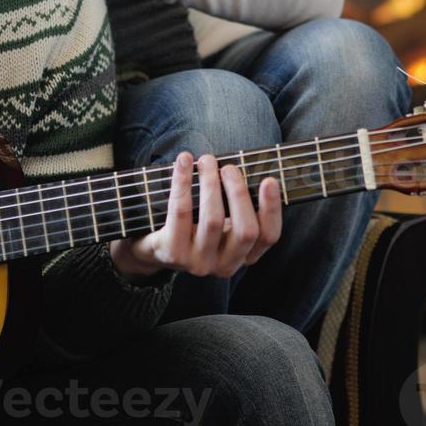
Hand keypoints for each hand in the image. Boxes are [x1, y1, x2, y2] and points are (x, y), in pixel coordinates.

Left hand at [109, 152, 282, 281]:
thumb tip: (247, 166)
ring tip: (207, 160)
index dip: (272, 209)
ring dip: (211, 184)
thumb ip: (238, 202)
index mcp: (244, 255)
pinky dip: (183, 182)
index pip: (268, 236)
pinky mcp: (173, 254)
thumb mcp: (223, 218)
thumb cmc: (196, 224)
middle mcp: (225, 265)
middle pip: (245, 230)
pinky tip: (184, 162)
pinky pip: (181, 212)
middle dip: (239, 193)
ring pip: (213, 220)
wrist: (153, 248)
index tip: (269, 180)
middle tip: (229, 167)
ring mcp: (199, 263)